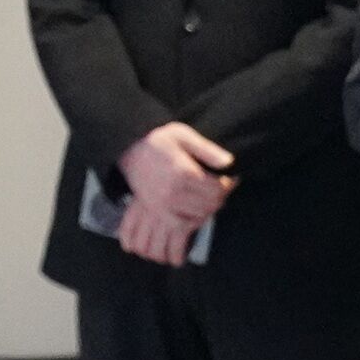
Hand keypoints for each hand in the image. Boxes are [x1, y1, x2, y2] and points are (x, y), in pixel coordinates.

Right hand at [120, 120, 233, 263]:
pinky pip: (183, 225)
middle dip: (221, 196)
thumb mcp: (182, 134)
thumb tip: (229, 162)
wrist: (129, 150)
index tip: (230, 179)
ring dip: (209, 208)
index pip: (217, 188)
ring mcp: (164, 204)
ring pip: (200, 216)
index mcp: (183, 172)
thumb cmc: (158, 141)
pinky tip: (196, 210)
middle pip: (210, 204)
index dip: (228, 184)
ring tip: (210, 197)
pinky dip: (194, 220)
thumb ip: (207, 149)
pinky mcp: (157, 212)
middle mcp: (173, 191)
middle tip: (222, 188)